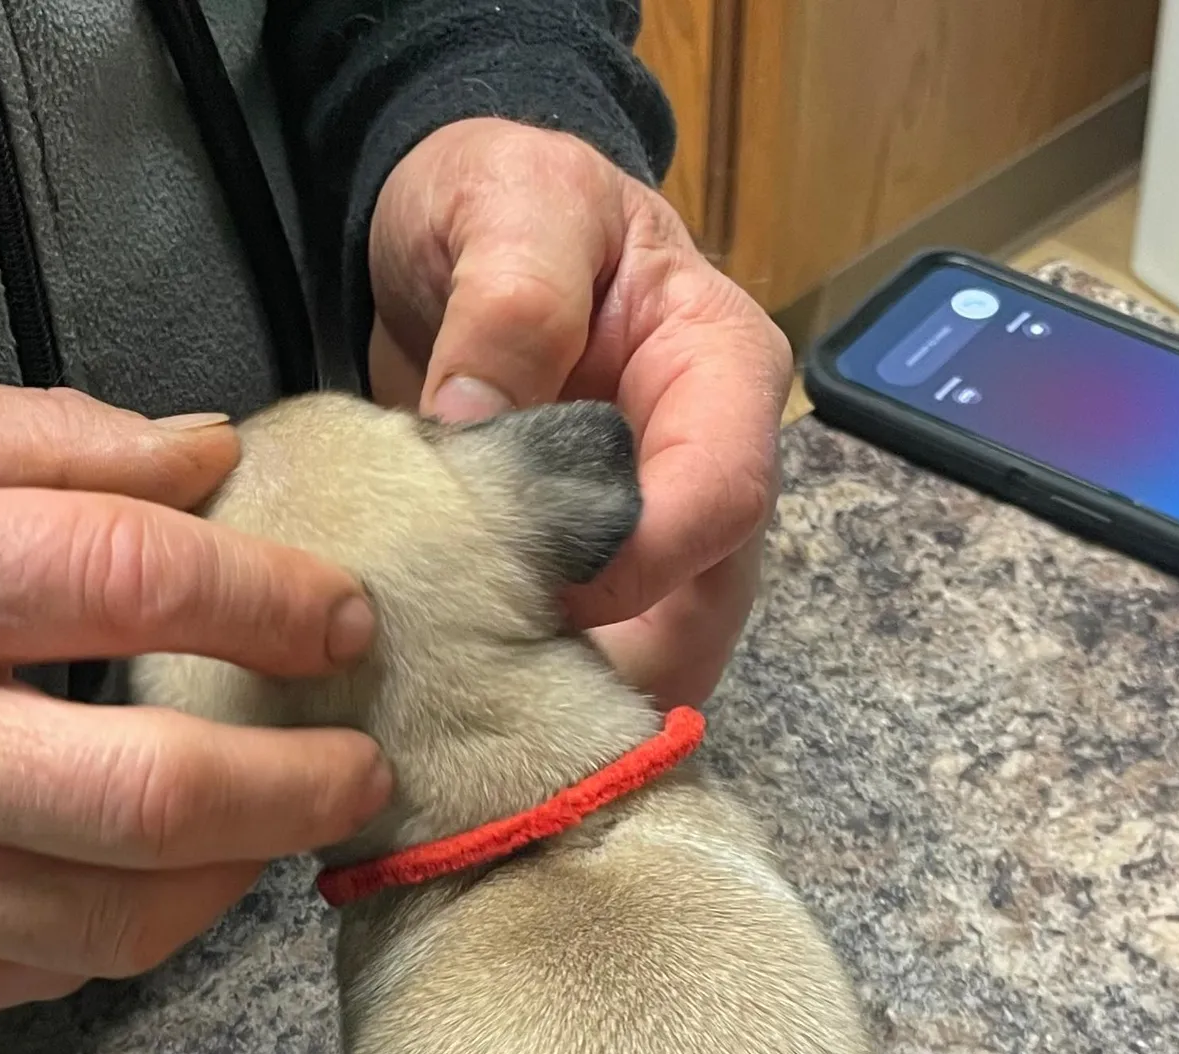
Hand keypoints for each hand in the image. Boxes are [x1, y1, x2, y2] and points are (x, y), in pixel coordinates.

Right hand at [0, 362, 388, 1026]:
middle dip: (302, 779)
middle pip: (154, 790)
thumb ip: (30, 436)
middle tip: (361, 759)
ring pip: (120, 918)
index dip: (271, 598)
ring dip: (240, 873)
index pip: (129, 581)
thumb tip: (208, 456)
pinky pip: (47, 974)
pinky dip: (134, 927)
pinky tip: (160, 874)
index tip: (337, 614)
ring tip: (280, 823)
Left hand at [369, 119, 791, 707]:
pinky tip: (478, 709)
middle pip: (707, 608)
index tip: (537, 589)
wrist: (456, 237)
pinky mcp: (600, 577)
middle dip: (621, 669)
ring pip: (662, 655)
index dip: (639, 562)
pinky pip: (599, 659)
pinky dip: (547, 693)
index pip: (723, 497)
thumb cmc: (504, 204)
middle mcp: (708, 466)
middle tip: (510, 703)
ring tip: (492, 723)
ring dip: (585, 701)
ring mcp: (660, 532)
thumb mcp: (508, 204)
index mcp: (719, 370)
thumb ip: (509, 302)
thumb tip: (475, 423)